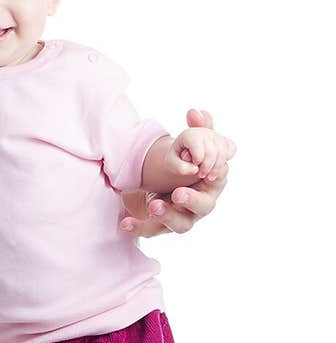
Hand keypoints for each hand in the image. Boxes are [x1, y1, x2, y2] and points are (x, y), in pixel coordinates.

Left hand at [120, 109, 231, 236]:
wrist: (161, 180)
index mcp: (212, 180)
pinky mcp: (161, 225)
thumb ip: (197, 128)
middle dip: (192, 201)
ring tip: (154, 205)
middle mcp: (201, 202)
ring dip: (169, 216)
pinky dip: (139, 228)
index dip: (214, 174)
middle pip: (204, 206)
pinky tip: (125, 223)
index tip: (202, 170)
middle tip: (178, 193)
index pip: (218, 177)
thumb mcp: (190, 144)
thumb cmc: (184, 163)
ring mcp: (183, 216)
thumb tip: (195, 112)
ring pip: (182, 224)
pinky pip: (152, 230)